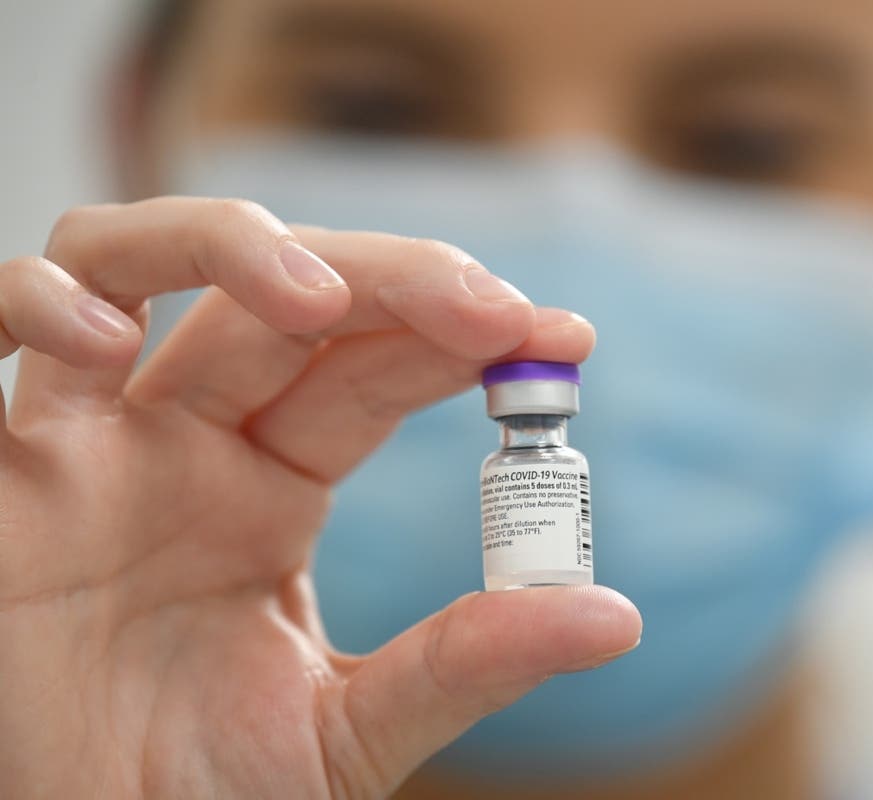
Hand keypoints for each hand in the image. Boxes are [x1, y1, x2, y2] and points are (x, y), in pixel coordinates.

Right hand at [0, 198, 641, 798]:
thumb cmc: (193, 799)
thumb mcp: (350, 730)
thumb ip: (468, 663)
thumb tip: (616, 616)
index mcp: (273, 487)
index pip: (375, 366)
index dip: (461, 333)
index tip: (560, 335)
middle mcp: (189, 439)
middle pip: (288, 293)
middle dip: (394, 280)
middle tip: (489, 307)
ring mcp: (92, 438)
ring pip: (142, 262)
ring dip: (232, 247)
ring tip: (322, 296)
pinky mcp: (0, 465)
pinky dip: (39, 300)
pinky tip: (106, 336)